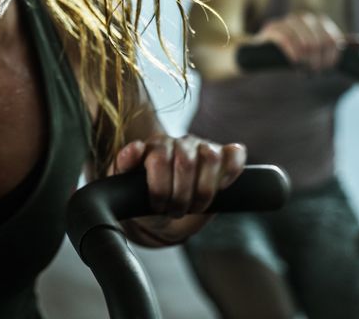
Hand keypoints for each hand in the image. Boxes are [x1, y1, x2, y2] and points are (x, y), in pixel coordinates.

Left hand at [110, 135, 245, 217]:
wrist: (162, 216)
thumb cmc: (143, 198)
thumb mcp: (125, 184)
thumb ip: (123, 163)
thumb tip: (135, 147)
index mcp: (154, 146)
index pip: (160, 158)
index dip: (160, 188)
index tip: (158, 205)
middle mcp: (179, 143)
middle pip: (186, 162)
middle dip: (181, 195)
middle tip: (175, 210)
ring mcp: (202, 147)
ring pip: (210, 158)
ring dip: (204, 190)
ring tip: (194, 206)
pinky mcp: (224, 157)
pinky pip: (235, 154)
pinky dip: (232, 171)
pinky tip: (222, 187)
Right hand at [253, 11, 343, 69]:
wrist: (260, 53)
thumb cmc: (292, 53)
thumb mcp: (315, 50)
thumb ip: (334, 45)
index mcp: (317, 21)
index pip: (333, 39)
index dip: (332, 57)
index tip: (326, 69)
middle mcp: (302, 18)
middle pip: (320, 42)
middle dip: (318, 61)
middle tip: (313, 73)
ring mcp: (285, 22)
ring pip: (305, 41)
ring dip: (307, 60)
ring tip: (304, 70)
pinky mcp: (271, 29)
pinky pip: (286, 40)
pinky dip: (293, 54)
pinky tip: (295, 63)